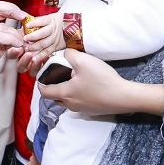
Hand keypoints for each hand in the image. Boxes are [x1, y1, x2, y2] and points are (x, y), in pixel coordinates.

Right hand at [0, 0, 27, 91]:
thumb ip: (8, 35)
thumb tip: (24, 30)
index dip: (11, 7)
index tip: (23, 14)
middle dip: (13, 10)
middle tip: (24, 18)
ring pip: (2, 27)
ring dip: (16, 35)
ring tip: (22, 42)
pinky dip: (11, 40)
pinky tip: (16, 45)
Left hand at [21, 12, 64, 57]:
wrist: (76, 28)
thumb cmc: (62, 21)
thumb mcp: (52, 16)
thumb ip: (41, 19)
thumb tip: (29, 19)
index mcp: (51, 21)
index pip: (42, 21)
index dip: (34, 23)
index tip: (27, 25)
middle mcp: (53, 30)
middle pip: (42, 34)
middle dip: (32, 37)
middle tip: (25, 38)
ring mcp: (55, 39)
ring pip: (43, 44)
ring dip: (34, 47)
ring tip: (27, 48)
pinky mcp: (56, 46)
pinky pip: (47, 52)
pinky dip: (40, 56)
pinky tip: (34, 58)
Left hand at [39, 50, 163, 115]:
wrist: (123, 97)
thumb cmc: (101, 80)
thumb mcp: (83, 61)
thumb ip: (69, 54)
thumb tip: (64, 54)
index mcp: (64, 94)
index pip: (44, 92)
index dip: (41, 83)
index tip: (44, 73)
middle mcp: (70, 104)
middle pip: (55, 97)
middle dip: (54, 86)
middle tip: (60, 74)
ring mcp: (81, 109)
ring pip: (67, 100)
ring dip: (66, 91)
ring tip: (74, 79)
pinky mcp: (91, 111)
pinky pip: (79, 102)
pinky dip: (77, 95)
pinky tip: (88, 86)